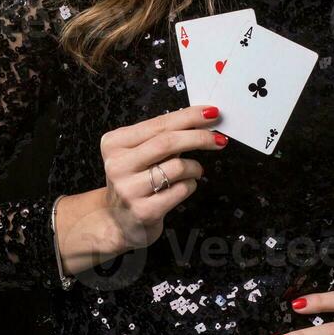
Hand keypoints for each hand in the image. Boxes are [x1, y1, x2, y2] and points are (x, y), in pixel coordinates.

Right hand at [80, 103, 227, 261]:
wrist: (118, 221)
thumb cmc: (135, 181)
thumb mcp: (138, 154)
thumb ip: (161, 137)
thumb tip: (200, 120)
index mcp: (115, 143)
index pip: (158, 124)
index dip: (189, 117)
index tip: (211, 113)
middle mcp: (118, 165)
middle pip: (167, 142)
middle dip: (199, 138)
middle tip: (218, 139)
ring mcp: (129, 189)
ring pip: (178, 167)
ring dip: (195, 167)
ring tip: (194, 170)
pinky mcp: (144, 210)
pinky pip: (182, 189)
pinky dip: (191, 184)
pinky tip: (184, 186)